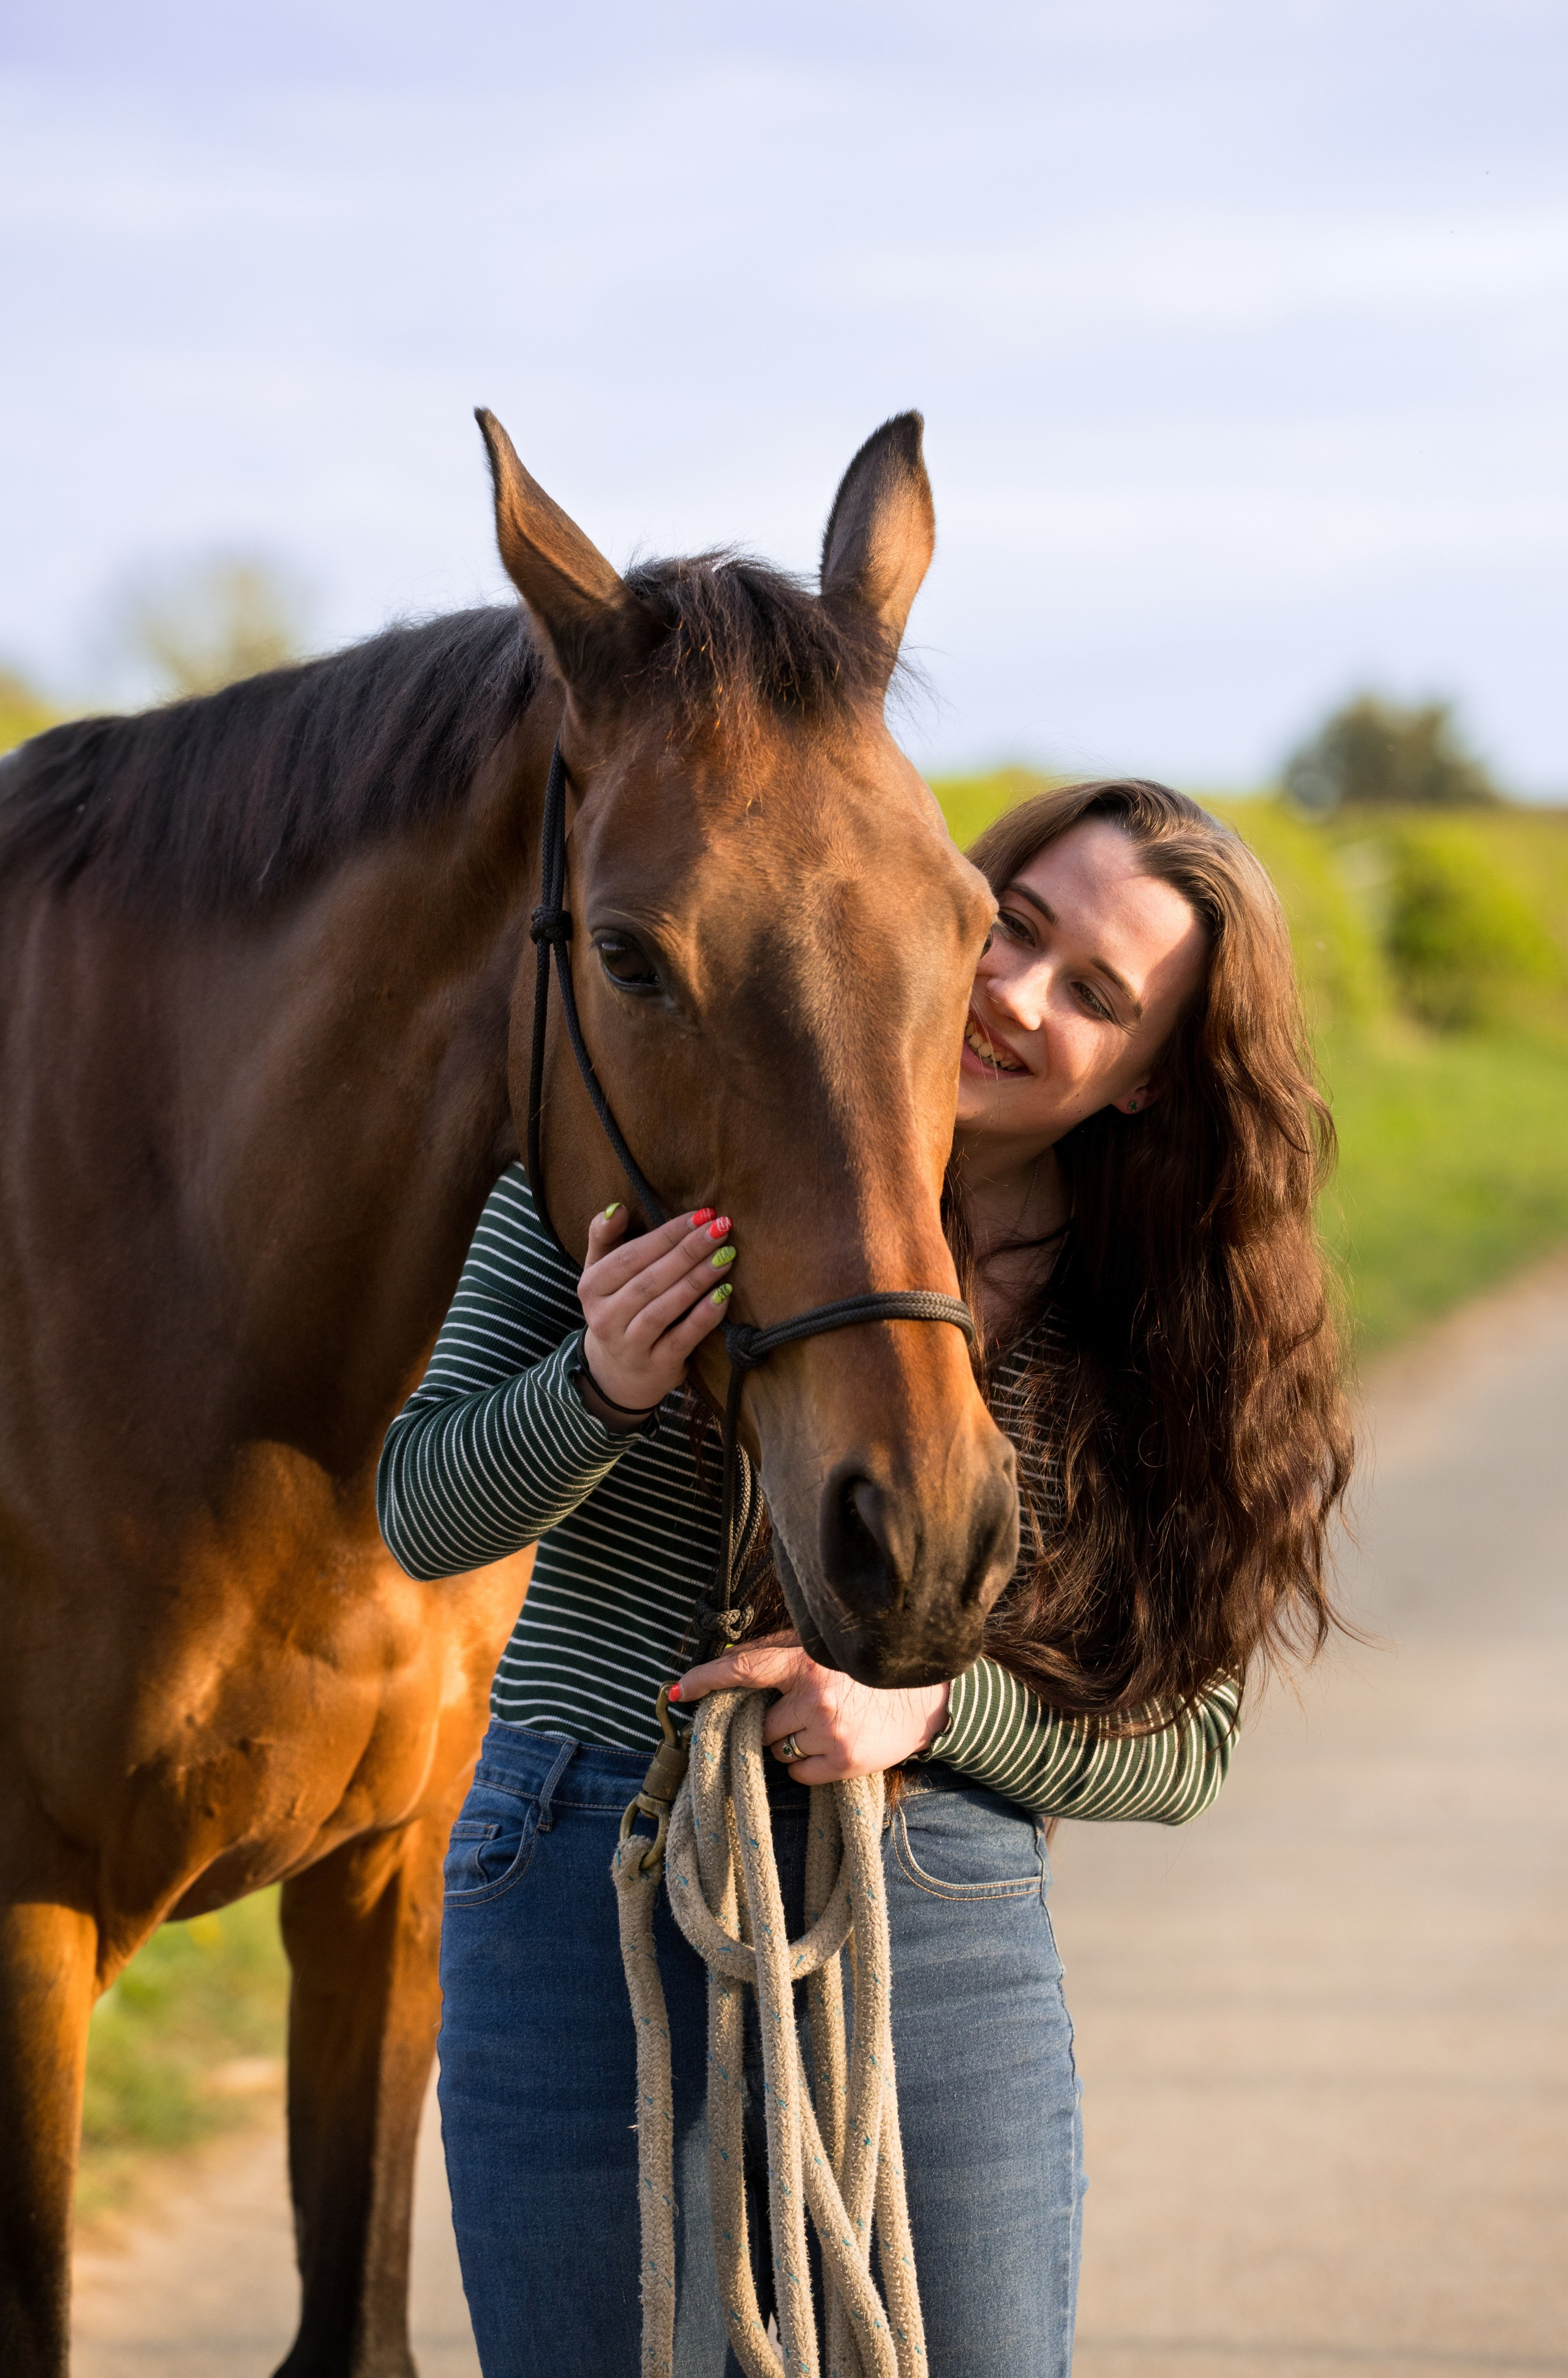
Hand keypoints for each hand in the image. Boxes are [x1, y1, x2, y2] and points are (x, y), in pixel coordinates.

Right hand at [577, 1203, 735, 1427]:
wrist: (617, 1374)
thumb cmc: (617, 1309)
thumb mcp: (601, 1274)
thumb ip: (604, 1237)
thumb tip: (617, 1208)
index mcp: (591, 1287)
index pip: (632, 1255)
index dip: (668, 1233)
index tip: (702, 1214)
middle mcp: (605, 1317)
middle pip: (650, 1279)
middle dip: (689, 1251)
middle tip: (722, 1228)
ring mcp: (629, 1345)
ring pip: (665, 1307)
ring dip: (699, 1279)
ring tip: (727, 1255)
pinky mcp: (656, 1366)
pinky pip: (683, 1338)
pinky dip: (704, 1316)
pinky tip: (725, 1295)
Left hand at [672, 1633, 951, 1783]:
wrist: (926, 1700)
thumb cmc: (863, 1669)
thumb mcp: (821, 1647)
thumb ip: (775, 1650)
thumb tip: (726, 1662)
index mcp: (806, 1660)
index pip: (742, 1669)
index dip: (705, 1680)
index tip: (678, 1692)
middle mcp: (814, 1696)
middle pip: (758, 1722)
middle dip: (767, 1720)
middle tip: (794, 1710)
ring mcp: (829, 1732)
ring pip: (775, 1749)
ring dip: (786, 1742)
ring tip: (820, 1725)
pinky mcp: (844, 1762)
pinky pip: (797, 1773)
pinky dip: (805, 1764)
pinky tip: (830, 1746)